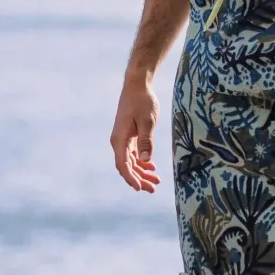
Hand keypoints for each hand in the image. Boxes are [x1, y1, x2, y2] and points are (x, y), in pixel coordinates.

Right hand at [110, 75, 160, 192]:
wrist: (137, 86)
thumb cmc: (142, 101)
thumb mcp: (147, 121)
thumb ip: (146, 140)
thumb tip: (144, 160)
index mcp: (120, 139)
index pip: (123, 164)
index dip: (131, 178)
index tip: (140, 188)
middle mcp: (118, 141)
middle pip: (127, 166)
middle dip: (139, 179)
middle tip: (153, 189)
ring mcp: (123, 139)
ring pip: (131, 161)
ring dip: (142, 171)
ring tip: (156, 181)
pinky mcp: (128, 135)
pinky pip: (133, 153)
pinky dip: (141, 161)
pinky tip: (151, 166)